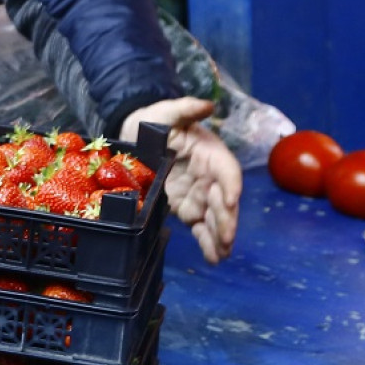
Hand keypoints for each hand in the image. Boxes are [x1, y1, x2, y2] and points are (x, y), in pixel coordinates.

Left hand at [121, 97, 241, 263]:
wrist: (134, 138)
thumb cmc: (152, 122)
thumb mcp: (163, 112)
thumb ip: (184, 108)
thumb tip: (206, 105)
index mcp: (209, 153)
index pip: (226, 169)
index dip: (230, 184)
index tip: (230, 199)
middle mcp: (209, 176)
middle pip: (223, 199)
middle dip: (227, 219)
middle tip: (227, 237)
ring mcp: (199, 195)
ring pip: (215, 217)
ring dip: (220, 236)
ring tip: (222, 253)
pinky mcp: (187, 208)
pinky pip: (201, 227)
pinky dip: (207, 242)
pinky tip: (213, 258)